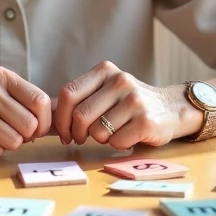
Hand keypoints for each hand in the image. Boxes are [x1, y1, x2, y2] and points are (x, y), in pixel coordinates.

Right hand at [0, 66, 52, 158]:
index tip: (38, 127)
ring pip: (15, 142)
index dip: (45, 120)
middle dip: (27, 135)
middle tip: (16, 132)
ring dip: (10, 143)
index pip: (40, 101)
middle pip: (30, 125)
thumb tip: (55, 122)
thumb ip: (24, 99)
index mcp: (1, 77)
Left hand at [53, 61, 190, 149]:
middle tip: (82, 139)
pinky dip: (117, 145)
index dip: (61, 118)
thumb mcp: (105, 91)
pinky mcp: (146, 121)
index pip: (68, 94)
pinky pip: (116, 142)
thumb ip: (80, 100)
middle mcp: (119, 81)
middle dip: (77, 134)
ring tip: (112, 132)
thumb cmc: (129, 104)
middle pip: (80, 116)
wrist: (170, 108)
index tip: (64, 132)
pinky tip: (127, 136)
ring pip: (97, 132)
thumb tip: (45, 117)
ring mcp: (134, 100)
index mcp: (105, 71)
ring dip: (100, 139)